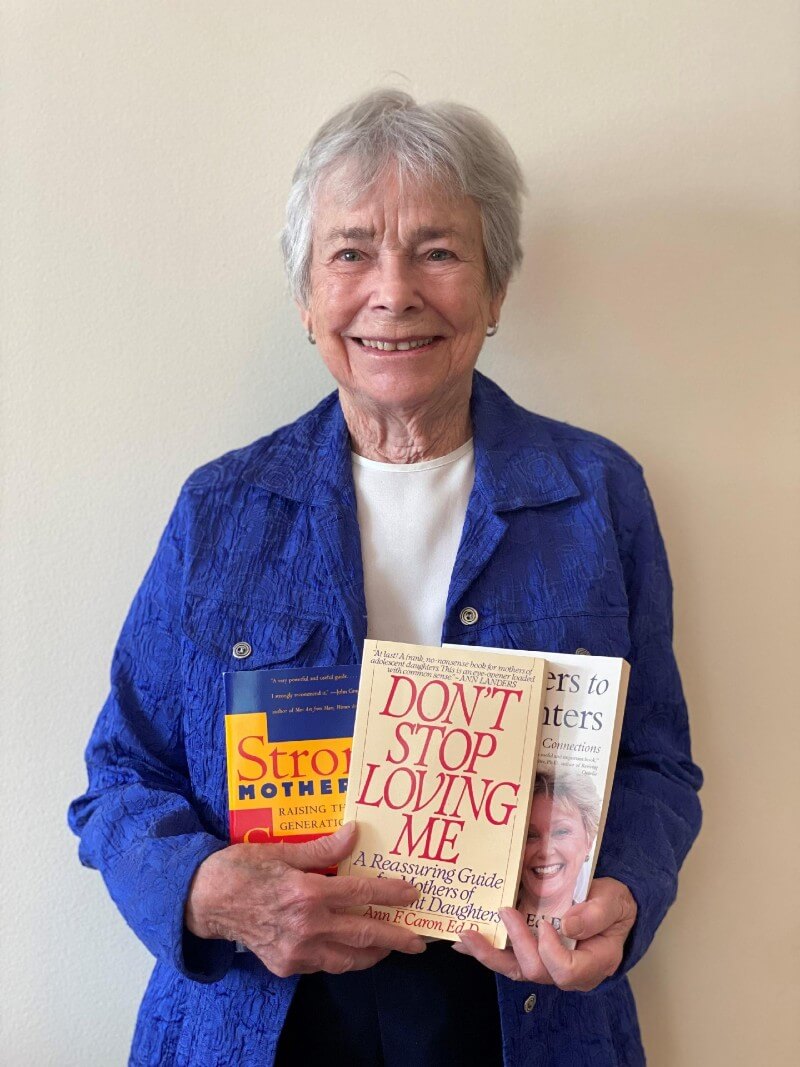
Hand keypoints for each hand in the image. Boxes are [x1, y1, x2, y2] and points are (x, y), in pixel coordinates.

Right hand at [185, 822, 424, 976]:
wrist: (204, 902)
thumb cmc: (241, 869)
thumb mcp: (281, 851)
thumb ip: (321, 849)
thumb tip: (354, 833)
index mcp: (307, 893)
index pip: (360, 894)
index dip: (390, 894)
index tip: (412, 894)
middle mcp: (306, 926)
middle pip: (363, 934)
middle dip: (394, 938)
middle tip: (417, 941)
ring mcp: (296, 951)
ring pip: (347, 959)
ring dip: (372, 954)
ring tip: (389, 948)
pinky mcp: (286, 965)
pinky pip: (324, 964)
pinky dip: (343, 958)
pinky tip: (352, 949)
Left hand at [453, 877, 636, 991]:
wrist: (607, 906)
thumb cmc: (613, 905)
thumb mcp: (614, 901)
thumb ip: (596, 913)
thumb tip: (567, 926)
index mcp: (594, 963)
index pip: (568, 971)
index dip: (551, 951)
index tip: (546, 923)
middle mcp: (569, 973)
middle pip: (536, 972)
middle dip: (517, 942)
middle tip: (506, 911)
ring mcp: (548, 966)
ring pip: (515, 970)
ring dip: (489, 953)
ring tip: (467, 935)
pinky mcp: (532, 956)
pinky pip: (507, 960)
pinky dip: (485, 950)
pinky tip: (465, 941)